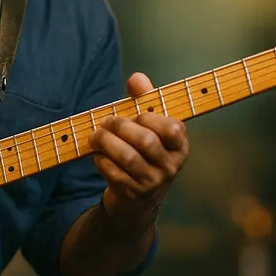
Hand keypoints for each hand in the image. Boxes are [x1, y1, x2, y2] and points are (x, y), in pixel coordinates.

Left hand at [89, 72, 188, 227]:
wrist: (137, 197)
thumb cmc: (142, 151)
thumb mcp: (147, 125)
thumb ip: (144, 99)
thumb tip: (137, 77)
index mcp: (179, 146)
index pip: (173, 129)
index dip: (151, 118)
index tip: (137, 115)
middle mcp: (171, 166)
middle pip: (146, 141)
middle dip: (120, 127)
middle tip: (105, 122)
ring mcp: (153, 183)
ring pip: (128, 158)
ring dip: (106, 143)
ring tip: (95, 136)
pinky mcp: (133, 194)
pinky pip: (115, 174)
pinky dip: (102, 161)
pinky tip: (98, 156)